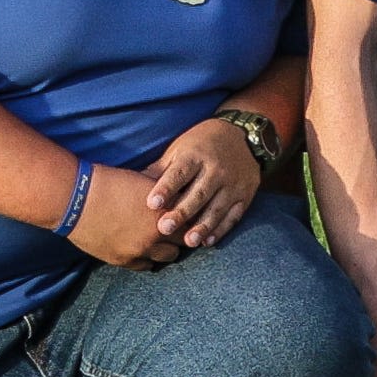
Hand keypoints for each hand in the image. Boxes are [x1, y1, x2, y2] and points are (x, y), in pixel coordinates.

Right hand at [64, 163, 183, 270]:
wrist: (77, 200)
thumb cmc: (111, 183)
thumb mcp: (146, 182)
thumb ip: (167, 193)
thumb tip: (182, 195)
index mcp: (164, 211)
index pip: (194, 221)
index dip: (194, 217)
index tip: (193, 215)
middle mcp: (156, 234)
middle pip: (185, 242)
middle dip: (183, 234)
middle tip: (178, 228)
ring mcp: (139, 250)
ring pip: (168, 257)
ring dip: (167, 248)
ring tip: (162, 239)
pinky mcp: (122, 260)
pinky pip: (145, 266)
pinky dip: (148, 258)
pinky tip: (144, 248)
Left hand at [141, 118, 260, 253]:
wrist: (242, 135)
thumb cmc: (201, 144)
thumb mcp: (179, 149)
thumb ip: (160, 170)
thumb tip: (131, 188)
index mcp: (195, 155)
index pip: (179, 173)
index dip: (165, 188)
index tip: (151, 203)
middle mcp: (216, 169)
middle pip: (198, 194)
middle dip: (182, 212)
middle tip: (164, 228)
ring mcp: (233, 183)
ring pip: (217, 207)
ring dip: (203, 226)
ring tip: (189, 242)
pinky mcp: (245, 194)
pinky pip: (234, 214)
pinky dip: (222, 228)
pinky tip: (209, 241)